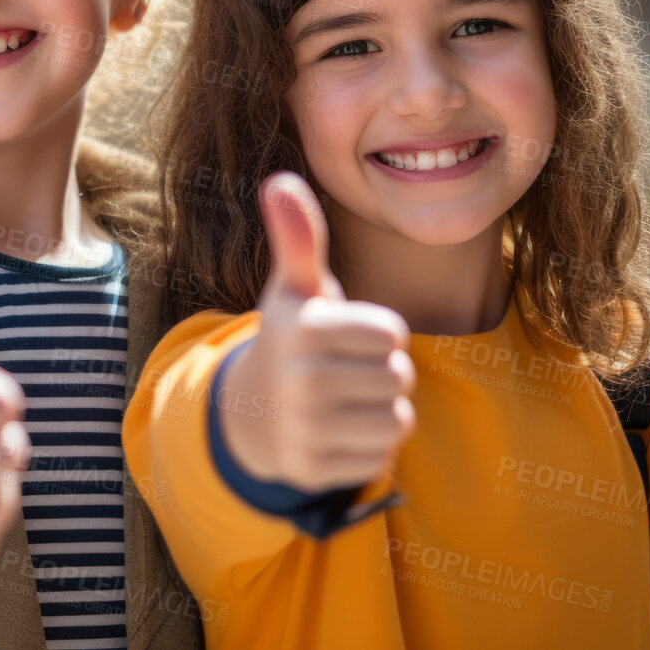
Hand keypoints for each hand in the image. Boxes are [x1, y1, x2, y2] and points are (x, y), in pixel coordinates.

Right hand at [219, 171, 415, 492]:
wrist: (249, 412)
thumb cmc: (293, 339)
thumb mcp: (296, 288)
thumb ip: (299, 236)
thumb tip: (280, 181)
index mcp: (304, 329)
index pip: (393, 335)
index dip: (378, 334)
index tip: (345, 336)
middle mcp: (301, 379)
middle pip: (399, 377)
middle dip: (382, 374)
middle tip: (344, 372)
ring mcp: (304, 427)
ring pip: (397, 419)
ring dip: (381, 411)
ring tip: (345, 401)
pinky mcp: (313, 468)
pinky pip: (382, 455)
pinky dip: (369, 446)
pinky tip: (337, 431)